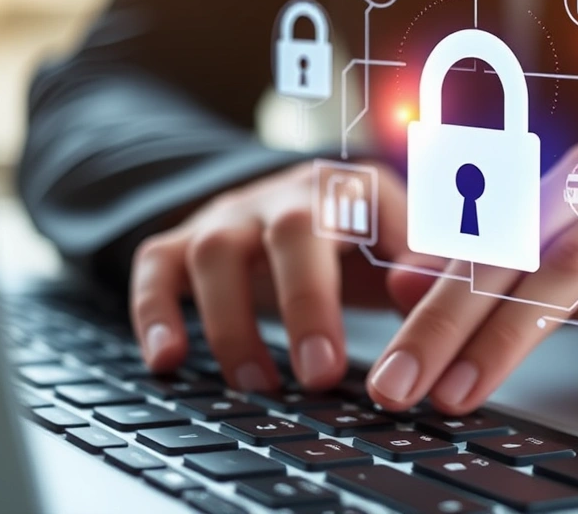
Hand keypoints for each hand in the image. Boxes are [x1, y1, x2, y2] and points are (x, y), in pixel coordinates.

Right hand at [131, 161, 408, 391]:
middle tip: (318, 378)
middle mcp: (287, 196)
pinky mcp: (185, 240)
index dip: (349, 287)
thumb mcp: (406, 246)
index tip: (353, 359)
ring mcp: (231, 216)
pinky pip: (155, 264)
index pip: (363, 219)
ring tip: (258, 387)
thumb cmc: (366, 242)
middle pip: (288, 232)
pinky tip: (167, 360)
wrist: (307, 206)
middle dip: (302, 305)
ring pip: (215, 252)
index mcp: (351, 191)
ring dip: (232, 325)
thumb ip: (424, 265)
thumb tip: (415, 292)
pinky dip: (154, 310)